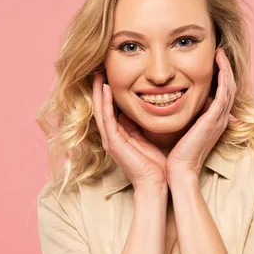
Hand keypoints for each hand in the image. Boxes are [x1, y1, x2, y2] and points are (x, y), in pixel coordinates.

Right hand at [92, 72, 167, 189]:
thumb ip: (140, 126)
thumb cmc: (155, 165)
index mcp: (118, 135)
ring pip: (100, 110)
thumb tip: (141, 110)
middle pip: (101, 107)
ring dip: (99, 91)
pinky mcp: (113, 143)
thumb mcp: (146, 139)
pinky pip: (107, 118)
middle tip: (99, 69)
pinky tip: (106, 88)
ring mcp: (110, 140)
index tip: (109, 75)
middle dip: (100, 88)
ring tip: (99, 74)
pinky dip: (106, 102)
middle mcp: (111, 137)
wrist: (155, 184)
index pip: (109, 110)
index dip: (108, 93)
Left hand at [166, 48, 236, 178]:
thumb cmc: (175, 154)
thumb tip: (164, 100)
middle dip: (225, 69)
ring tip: (220, 52)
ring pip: (229, 87)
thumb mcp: (180, 129)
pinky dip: (224, 76)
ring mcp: (219, 119)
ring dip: (226, 68)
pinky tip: (219, 63)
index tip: (211, 61)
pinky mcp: (214, 119)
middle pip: (229, 87)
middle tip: (219, 52)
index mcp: (212, 121)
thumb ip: (179, 114)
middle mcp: (219, 119)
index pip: (220, 93)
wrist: (179, 171)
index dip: (219, 77)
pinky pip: (224, 93)